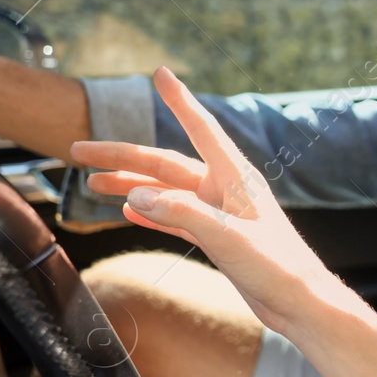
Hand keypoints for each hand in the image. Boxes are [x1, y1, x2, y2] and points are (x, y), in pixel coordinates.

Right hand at [72, 67, 350, 330]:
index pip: (201, 128)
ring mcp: (218, 213)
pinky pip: (174, 217)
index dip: (179, 101)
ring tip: (91, 182)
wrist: (299, 303)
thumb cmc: (277, 267)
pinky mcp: (216, 237)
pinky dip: (150, 212)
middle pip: (164, 164)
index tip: (161, 73)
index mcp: (235, 177)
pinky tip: (128, 210)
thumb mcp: (228, 238)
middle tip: (78, 149)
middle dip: (121, 155)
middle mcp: (225, 189)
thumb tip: (132, 196)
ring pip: (164, 191)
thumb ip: (182, 214)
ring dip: (129, 184)